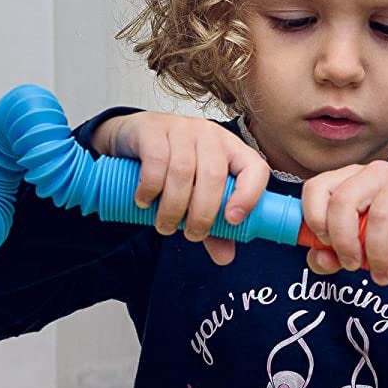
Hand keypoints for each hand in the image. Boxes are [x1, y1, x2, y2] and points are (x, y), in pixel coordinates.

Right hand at [91, 112, 268, 264]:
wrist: (132, 140)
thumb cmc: (172, 170)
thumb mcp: (196, 198)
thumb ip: (214, 227)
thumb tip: (225, 258)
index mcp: (232, 151)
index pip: (255, 168)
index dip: (249, 195)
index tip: (232, 221)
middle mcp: (210, 136)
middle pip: (214, 176)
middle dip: (203, 214)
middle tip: (191, 235)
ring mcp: (181, 128)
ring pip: (182, 171)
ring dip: (173, 207)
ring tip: (165, 226)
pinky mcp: (152, 130)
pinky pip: (156, 160)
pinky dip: (151, 188)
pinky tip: (145, 202)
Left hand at [301, 161, 387, 283]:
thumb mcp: (358, 249)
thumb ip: (330, 255)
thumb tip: (320, 258)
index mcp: (349, 180)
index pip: (316, 188)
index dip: (314, 218)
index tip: (325, 245)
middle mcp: (374, 173)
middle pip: (343, 202)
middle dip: (345, 242)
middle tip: (354, 266)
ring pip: (379, 219)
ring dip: (378, 257)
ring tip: (383, 276)